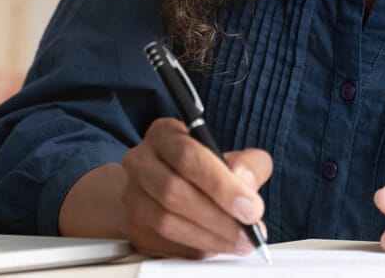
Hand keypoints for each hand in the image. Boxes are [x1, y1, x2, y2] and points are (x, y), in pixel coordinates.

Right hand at [119, 117, 271, 258]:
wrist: (162, 188)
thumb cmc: (201, 170)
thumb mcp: (230, 156)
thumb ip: (248, 164)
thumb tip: (246, 181)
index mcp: (165, 135)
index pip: (189, 156)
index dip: (221, 184)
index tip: (251, 207)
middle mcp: (141, 162)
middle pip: (174, 192)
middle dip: (218, 217)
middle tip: (248, 232)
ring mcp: (132, 196)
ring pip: (166, 222)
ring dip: (209, 237)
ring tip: (238, 242)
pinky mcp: (134, 227)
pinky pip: (163, 244)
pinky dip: (195, 249)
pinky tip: (217, 246)